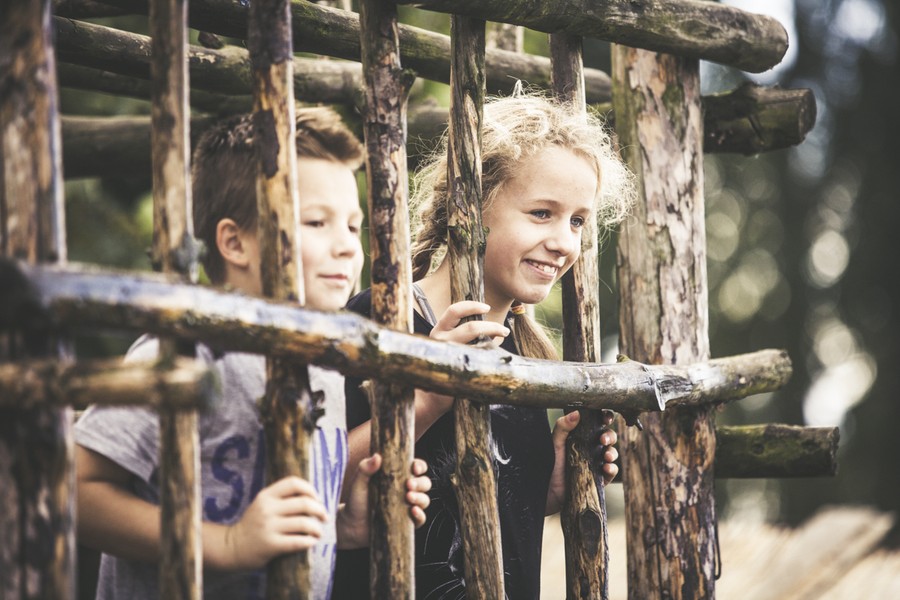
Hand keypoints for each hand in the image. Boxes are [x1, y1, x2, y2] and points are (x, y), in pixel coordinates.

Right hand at [222, 476, 326, 569]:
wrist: (232, 547)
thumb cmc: (254, 525)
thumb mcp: (263, 504)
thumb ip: (281, 498)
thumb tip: (312, 496)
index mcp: (266, 495)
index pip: (294, 483)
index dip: (311, 489)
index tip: (317, 499)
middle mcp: (267, 509)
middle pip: (304, 503)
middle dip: (320, 510)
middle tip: (325, 517)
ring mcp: (268, 527)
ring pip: (304, 523)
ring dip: (317, 528)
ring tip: (319, 532)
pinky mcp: (270, 545)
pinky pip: (297, 542)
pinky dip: (309, 541)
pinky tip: (311, 542)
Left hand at [337, 454, 432, 548]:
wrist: (352, 526)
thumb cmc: (356, 501)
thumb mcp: (358, 483)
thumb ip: (365, 468)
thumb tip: (377, 456)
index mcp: (398, 477)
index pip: (416, 468)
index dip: (420, 466)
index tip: (414, 468)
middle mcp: (406, 491)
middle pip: (424, 483)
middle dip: (420, 483)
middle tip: (409, 485)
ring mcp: (408, 507)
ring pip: (425, 500)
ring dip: (420, 498)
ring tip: (408, 497)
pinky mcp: (407, 523)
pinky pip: (421, 519)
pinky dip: (420, 515)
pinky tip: (413, 511)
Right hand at [419, 301, 511, 418]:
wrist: (431, 397)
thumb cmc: (445, 365)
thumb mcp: (448, 344)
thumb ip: (462, 333)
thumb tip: (490, 327)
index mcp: (439, 331)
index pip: (454, 310)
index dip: (472, 306)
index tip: (487, 307)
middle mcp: (440, 341)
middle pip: (471, 327)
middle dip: (492, 326)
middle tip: (504, 330)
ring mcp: (448, 357)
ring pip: (477, 344)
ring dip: (494, 340)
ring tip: (502, 341)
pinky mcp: (457, 372)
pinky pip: (478, 360)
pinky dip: (490, 357)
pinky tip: (495, 360)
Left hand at [545, 410, 618, 514]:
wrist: (547, 492)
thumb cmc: (549, 466)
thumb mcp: (554, 444)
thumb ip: (563, 427)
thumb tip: (576, 412)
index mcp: (580, 435)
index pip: (596, 423)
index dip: (605, 418)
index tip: (606, 418)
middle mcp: (589, 447)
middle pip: (608, 436)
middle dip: (610, 436)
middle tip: (603, 440)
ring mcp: (595, 462)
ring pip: (612, 453)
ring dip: (612, 453)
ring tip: (606, 456)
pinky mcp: (598, 478)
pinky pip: (611, 472)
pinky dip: (612, 469)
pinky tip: (606, 468)